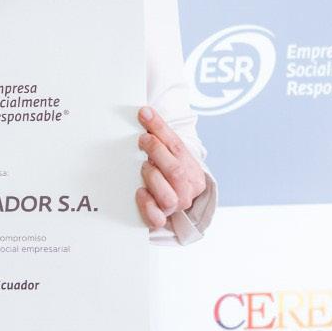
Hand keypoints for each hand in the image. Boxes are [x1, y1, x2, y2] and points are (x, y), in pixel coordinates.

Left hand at [136, 106, 206, 231]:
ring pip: (168, 196)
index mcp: (192, 170)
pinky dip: (147, 206)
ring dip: (153, 178)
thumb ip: (159, 137)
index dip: (160, 130)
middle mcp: (187, 189)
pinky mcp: (162, 219)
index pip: (178, 147)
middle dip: (157, 152)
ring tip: (144, 168)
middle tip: (143, 140)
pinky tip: (139, 192)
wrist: (175, 202)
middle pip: (175, 171)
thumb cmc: (168, 174)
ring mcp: (175, 206)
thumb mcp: (169, 155)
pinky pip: (156, 218)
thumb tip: (144, 112)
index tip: (144, 115)